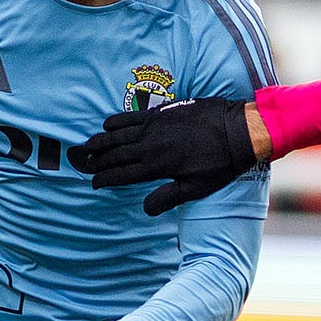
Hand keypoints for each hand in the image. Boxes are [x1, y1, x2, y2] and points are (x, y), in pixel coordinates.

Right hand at [69, 97, 262, 214]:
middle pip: (116, 155)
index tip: (94, 183)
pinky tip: (107, 124)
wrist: (238, 130)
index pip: (123, 175)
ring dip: (102, 141)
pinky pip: (133, 116)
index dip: (106, 179)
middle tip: (82, 164)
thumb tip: (145, 209)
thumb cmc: (221, 163)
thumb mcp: (197, 188)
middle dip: (97, 161)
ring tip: (88, 146)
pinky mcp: (163, 112)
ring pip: (120, 135)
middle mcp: (151, 146)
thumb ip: (168, 198)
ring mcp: (155, 127)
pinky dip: (118, 121)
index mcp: (158, 167)